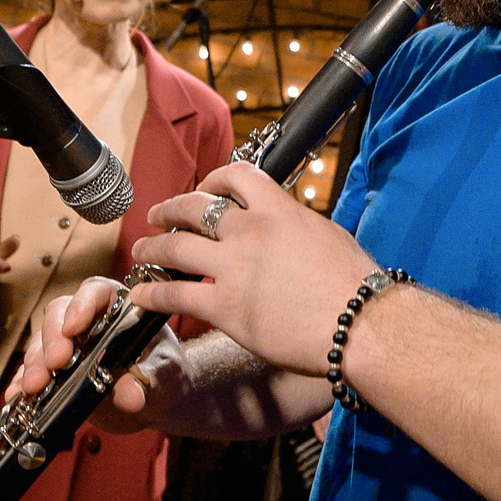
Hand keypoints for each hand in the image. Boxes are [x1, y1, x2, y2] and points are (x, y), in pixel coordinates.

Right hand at [12, 276, 188, 433]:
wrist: (157, 400)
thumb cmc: (165, 374)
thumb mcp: (164, 376)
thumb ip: (150, 380)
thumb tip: (130, 395)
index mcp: (117, 307)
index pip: (95, 293)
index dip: (82, 305)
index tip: (75, 327)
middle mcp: (87, 321)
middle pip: (58, 316)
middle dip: (52, 338)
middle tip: (56, 363)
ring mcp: (67, 346)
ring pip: (40, 343)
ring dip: (34, 363)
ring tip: (34, 386)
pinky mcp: (55, 373)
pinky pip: (32, 372)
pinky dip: (22, 384)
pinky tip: (15, 395)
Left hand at [126, 161, 376, 377]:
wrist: (360, 324)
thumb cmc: (356, 285)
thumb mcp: (326, 235)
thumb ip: (296, 226)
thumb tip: (286, 228)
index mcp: (278, 210)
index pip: (236, 176)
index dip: (212, 179)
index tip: (203, 189)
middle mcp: (250, 231)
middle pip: (193, 208)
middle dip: (169, 209)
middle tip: (156, 215)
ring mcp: (233, 268)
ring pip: (175, 247)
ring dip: (152, 247)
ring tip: (141, 250)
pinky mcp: (226, 306)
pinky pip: (176, 294)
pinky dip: (152, 293)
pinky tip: (141, 295)